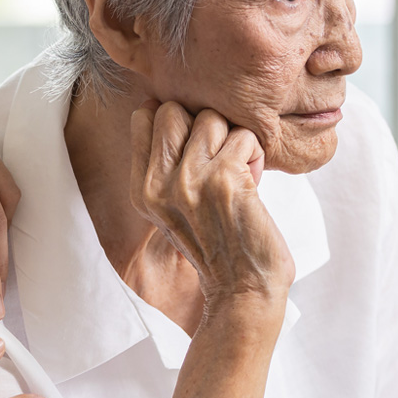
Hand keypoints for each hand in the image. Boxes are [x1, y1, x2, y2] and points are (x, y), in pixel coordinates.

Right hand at [129, 100, 294, 309]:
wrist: (243, 289)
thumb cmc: (218, 246)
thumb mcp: (173, 210)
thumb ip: (166, 167)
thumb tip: (170, 110)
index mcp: (142, 189)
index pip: (143, 117)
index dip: (176, 121)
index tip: (194, 147)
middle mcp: (157, 184)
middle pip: (173, 109)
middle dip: (202, 124)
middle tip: (218, 157)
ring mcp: (188, 181)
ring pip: (211, 117)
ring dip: (234, 139)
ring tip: (238, 172)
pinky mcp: (223, 179)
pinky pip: (244, 136)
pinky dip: (256, 155)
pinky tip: (253, 184)